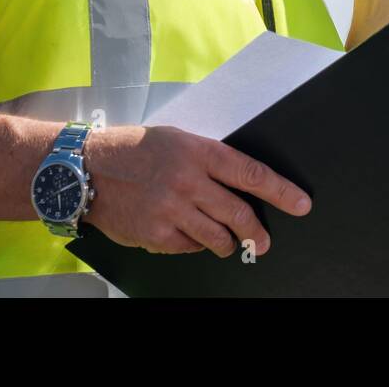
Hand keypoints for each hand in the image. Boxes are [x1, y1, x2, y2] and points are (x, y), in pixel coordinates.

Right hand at [82, 125, 311, 256]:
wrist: (87, 168)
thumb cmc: (135, 150)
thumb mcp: (178, 141)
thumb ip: (209, 160)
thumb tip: (241, 183)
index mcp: (199, 153)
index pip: (251, 173)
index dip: (281, 191)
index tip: (301, 204)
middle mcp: (188, 181)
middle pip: (238, 213)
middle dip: (256, 231)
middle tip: (263, 241)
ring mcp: (172, 209)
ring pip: (217, 236)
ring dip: (228, 243)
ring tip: (229, 242)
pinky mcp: (156, 233)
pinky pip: (189, 247)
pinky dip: (195, 245)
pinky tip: (188, 234)